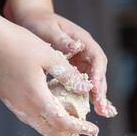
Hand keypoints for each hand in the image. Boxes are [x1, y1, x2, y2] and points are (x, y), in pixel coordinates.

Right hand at [0, 0, 98, 135]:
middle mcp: (24, 107)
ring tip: (71, 120)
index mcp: (37, 97)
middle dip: (70, 131)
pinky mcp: (8, 100)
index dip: (80, 128)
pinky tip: (52, 108)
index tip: (93, 129)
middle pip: (51, 130)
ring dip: (57, 127)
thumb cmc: (18, 43)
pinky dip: (45, 119)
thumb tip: (87, 88)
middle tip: (84, 127)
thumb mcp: (49, 56)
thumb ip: (69, 75)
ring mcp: (14, 105)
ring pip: (40, 126)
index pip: (63, 123)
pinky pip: (30, 117)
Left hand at [4, 0, 116, 117]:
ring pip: (93, 80)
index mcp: (83, 40)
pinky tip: (89, 109)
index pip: (96, 58)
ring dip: (98, 96)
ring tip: (102, 113)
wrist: (34, 23)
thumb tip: (76, 47)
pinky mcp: (74, 69)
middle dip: (101, 90)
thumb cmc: (40, 24)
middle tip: (102, 109)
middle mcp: (86, 52)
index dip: (98, 74)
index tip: (94, 88)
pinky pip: (83, 83)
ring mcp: (81, 61)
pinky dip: (87, 96)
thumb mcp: (47, 29)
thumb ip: (60, 39)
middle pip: (98, 72)